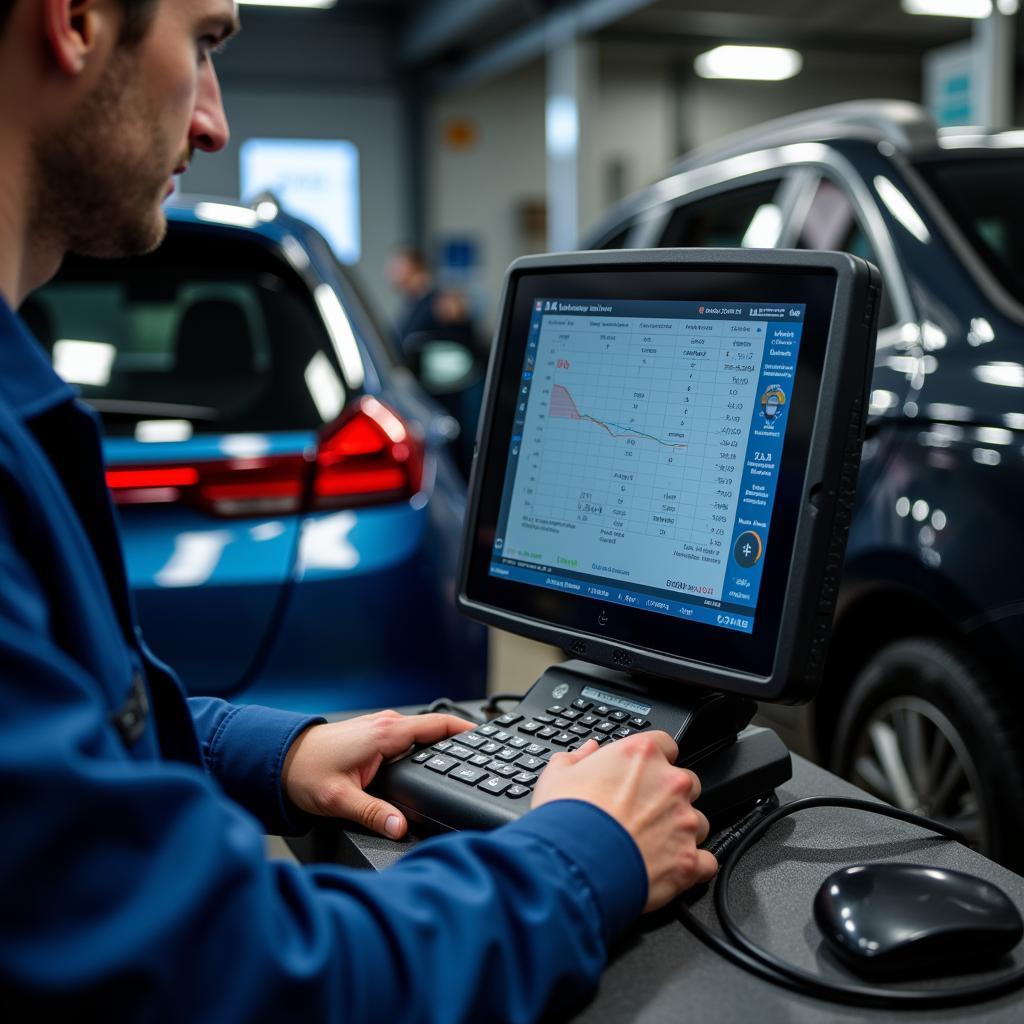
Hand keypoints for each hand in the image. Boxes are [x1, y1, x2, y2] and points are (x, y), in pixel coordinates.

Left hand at [282, 710, 472, 838]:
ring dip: (442, 746)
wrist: (279, 758)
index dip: (466, 730)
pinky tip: (430, 765)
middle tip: (484, 758)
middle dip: (460, 742)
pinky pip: (409, 739)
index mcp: (386, 733)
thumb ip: (374, 814)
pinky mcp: (374, 736)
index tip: (488, 739)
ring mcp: (381, 728)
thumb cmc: (305, 771)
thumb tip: (402, 829)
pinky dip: (425, 748)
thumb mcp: (341, 799)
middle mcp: (386, 725)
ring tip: (464, 762)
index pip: (438, 725)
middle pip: (435, 730)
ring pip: (422, 734)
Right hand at [532, 732, 716, 910]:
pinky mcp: (689, 860)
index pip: (666, 744)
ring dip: (681, 832)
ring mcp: (684, 821)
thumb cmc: (566, 819)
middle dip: (670, 797)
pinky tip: (671, 869)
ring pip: (699, 822)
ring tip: (653, 846)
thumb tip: (588, 751)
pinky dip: (692, 867)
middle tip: (644, 813)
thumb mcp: (558, 775)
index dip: (655, 760)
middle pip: (686, 782)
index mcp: (642, 754)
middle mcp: (670, 782)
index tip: (645, 774)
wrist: (574, 864)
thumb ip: (577, 758)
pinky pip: (706, 862)